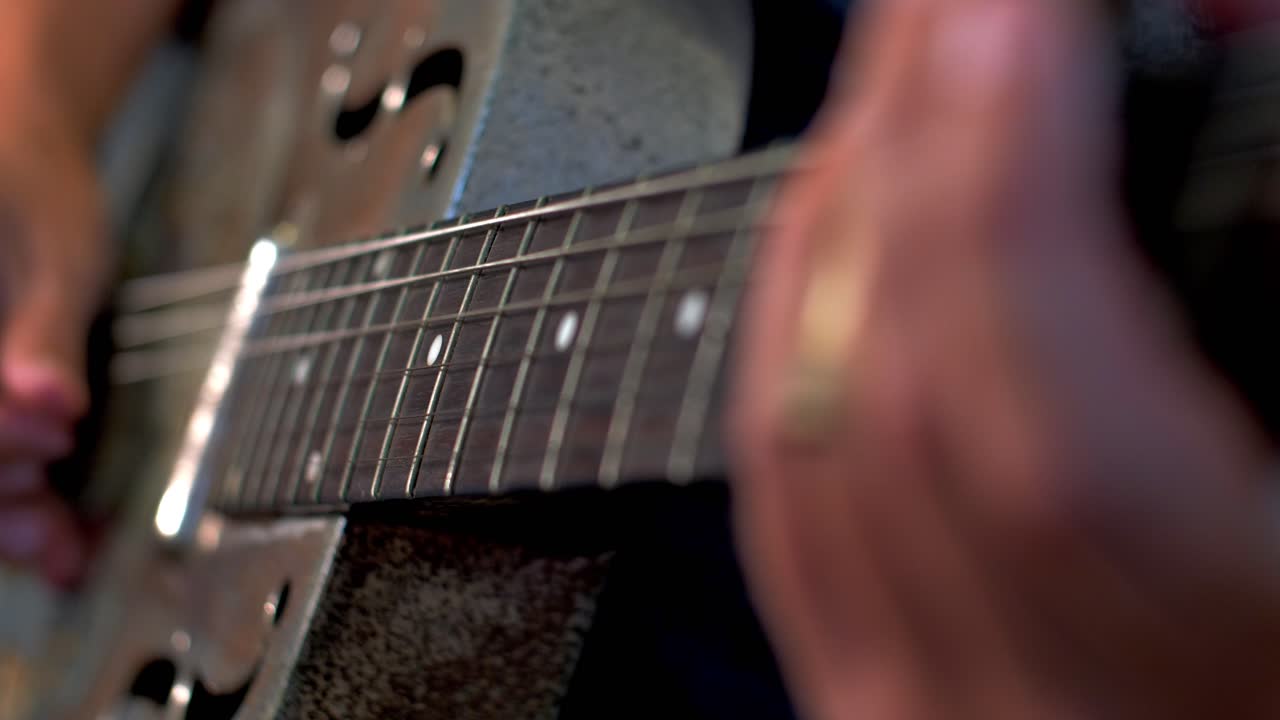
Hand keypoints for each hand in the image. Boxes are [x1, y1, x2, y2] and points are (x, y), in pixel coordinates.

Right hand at [0, 83, 109, 586]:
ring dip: (0, 511)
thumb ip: (43, 333)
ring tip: (59, 549)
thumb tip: (45, 405)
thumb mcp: (53, 252)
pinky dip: (9, 494)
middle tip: (49, 536)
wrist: (17, 145)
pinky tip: (54, 530)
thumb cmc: (32, 183)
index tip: (49, 438)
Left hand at [732, 1, 1279, 716]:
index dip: (1014, 199)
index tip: (1014, 16)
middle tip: (951, 0)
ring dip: (845, 219)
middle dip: (917, 158)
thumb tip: (1214, 34)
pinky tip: (833, 216)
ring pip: (811, 439)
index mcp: (1211, 683)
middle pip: (901, 407)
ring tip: (901, 74)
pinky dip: (792, 319)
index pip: (1057, 445)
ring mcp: (921, 712)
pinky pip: (780, 489)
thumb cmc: (1279, 613)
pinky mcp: (858, 689)